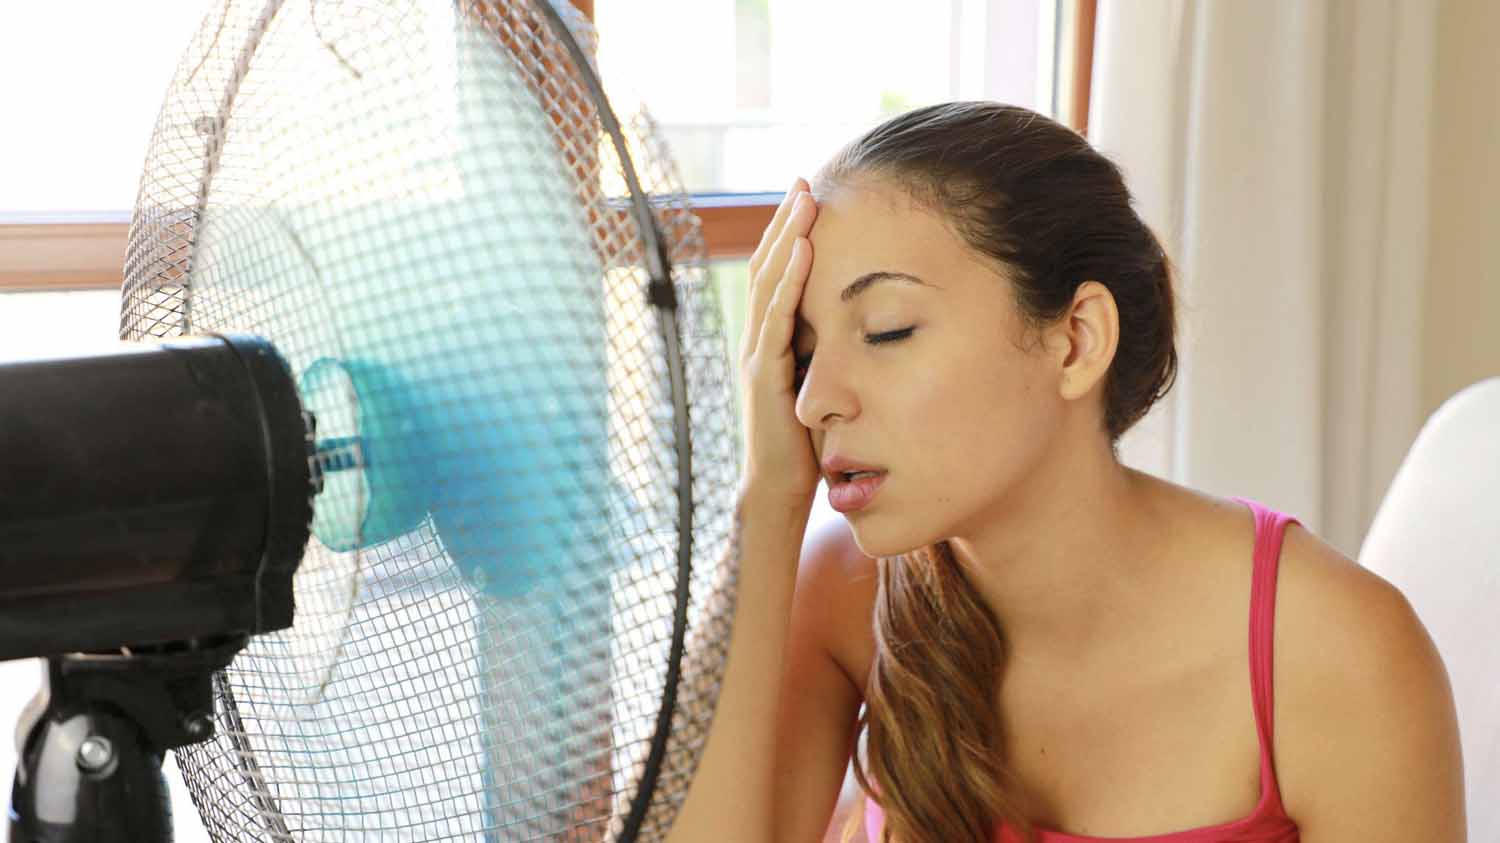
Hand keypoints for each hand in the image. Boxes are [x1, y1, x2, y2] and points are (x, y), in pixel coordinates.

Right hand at [737, 178, 819, 510]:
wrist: (777, 492)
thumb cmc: (804, 445)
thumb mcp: (821, 387)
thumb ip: (831, 355)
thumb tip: (861, 327)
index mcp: (769, 341)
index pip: (776, 276)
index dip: (788, 236)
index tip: (809, 198)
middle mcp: (756, 340)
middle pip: (767, 267)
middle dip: (784, 222)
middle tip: (804, 180)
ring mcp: (756, 355)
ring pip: (768, 283)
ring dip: (785, 237)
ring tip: (803, 198)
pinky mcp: (765, 374)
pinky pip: (777, 318)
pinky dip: (788, 280)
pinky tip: (802, 249)